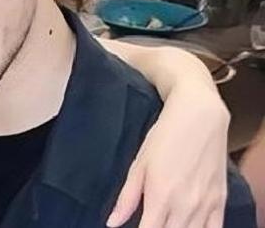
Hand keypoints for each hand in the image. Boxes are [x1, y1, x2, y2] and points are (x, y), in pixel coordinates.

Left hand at [107, 84, 228, 227]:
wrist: (199, 116)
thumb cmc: (165, 136)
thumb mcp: (139, 164)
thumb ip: (127, 198)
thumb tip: (112, 222)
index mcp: (161, 196)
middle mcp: (185, 205)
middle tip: (149, 221)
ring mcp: (205, 205)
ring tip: (165, 223)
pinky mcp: (220, 201)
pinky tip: (188, 226)